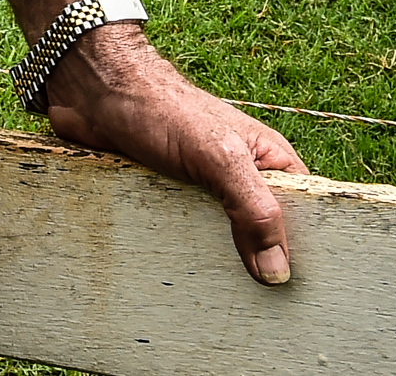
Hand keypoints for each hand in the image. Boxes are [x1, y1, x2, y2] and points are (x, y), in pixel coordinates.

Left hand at [42, 25, 307, 284]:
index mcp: (269, 164)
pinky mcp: (163, 199)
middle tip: (251, 307)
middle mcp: (239, 180)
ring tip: (209, 295)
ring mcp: (200, 192)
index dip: (304, 254)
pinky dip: (171, 252)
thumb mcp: (220, 156)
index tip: (300, 295)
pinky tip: (170, 274)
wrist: (91, 88)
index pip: (303, 220)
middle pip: (259, 239)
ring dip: (207, 263)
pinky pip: (177, 238)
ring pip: (215, 244)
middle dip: (253, 267)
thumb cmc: (161, 107)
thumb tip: (278, 273)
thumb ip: (253, 209)